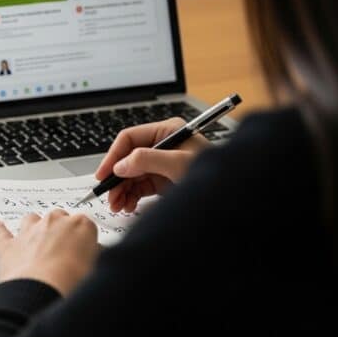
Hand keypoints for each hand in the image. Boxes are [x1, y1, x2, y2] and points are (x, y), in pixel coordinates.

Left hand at [0, 210, 98, 295]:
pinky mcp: (9, 246)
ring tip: (38, 242)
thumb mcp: (96, 270)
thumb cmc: (72, 281)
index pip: (85, 226)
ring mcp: (29, 232)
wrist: (43, 291)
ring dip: (34, 228)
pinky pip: (1, 233)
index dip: (84, 240)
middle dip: (60, 231)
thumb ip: (94, 258)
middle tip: (64, 251)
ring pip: (31, 219)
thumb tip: (95, 255)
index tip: (85, 251)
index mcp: (80, 226)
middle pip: (58, 218)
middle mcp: (54, 223)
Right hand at [94, 117, 208, 212]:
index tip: (104, 174)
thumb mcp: (178, 164)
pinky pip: (140, 187)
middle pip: (128, 159)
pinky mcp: (163, 180)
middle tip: (109, 196)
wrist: (233, 197)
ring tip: (118, 205)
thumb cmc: (214, 175)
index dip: (114, 155)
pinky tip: (128, 205)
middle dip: (117, 178)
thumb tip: (121, 165)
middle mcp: (162, 145)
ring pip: (131, 175)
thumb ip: (147, 160)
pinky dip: (131, 196)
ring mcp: (162, 164)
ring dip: (121, 190)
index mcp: (166, 131)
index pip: (129, 138)